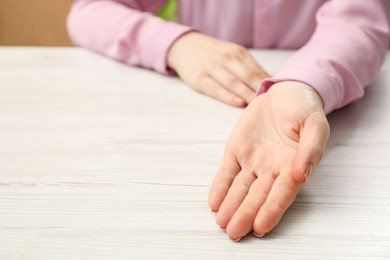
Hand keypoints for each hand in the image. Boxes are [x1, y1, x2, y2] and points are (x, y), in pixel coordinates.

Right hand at [167, 32, 269, 106]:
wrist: (183, 46)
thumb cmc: (212, 53)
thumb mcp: (231, 53)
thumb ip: (248, 66)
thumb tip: (269, 83)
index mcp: (237, 52)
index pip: (257, 69)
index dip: (268, 83)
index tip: (278, 95)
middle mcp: (226, 58)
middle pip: (248, 76)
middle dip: (260, 90)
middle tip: (271, 103)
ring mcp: (212, 68)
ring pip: (234, 83)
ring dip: (248, 94)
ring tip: (258, 106)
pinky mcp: (199, 79)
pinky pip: (216, 89)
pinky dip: (229, 97)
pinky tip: (239, 103)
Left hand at [208, 81, 329, 240]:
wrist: (285, 94)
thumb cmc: (304, 110)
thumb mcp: (314, 124)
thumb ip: (310, 148)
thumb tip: (302, 173)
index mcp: (293, 166)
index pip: (281, 194)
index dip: (271, 210)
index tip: (260, 227)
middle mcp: (271, 169)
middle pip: (257, 196)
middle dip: (245, 214)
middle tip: (233, 232)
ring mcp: (252, 161)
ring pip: (240, 188)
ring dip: (231, 205)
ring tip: (222, 222)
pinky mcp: (236, 151)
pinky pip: (227, 171)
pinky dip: (220, 186)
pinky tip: (214, 202)